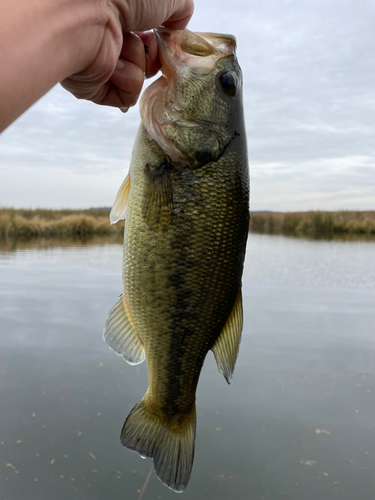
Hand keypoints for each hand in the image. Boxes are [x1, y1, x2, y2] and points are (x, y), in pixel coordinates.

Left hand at [60, 0, 193, 110]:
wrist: (87, 12)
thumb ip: (180, 9)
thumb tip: (179, 26)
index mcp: (119, 15)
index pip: (148, 38)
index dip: (160, 39)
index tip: (165, 35)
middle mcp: (107, 38)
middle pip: (145, 61)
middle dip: (152, 54)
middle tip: (146, 43)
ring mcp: (99, 63)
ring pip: (138, 78)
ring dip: (138, 62)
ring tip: (122, 45)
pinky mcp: (93, 87)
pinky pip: (125, 96)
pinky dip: (127, 81)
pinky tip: (114, 65)